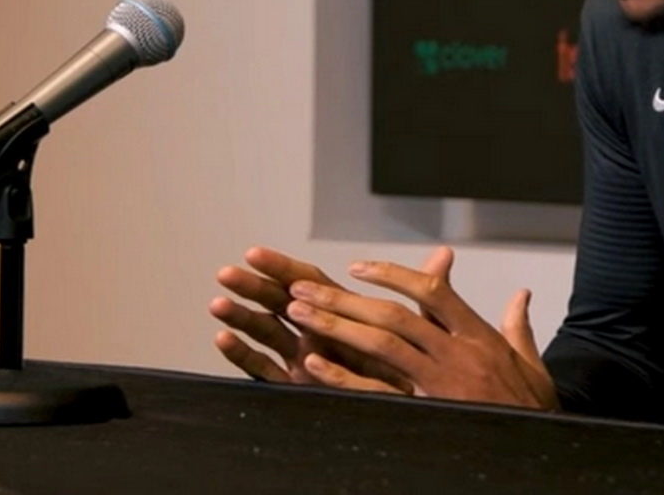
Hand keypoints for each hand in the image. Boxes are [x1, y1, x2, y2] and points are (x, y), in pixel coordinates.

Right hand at [209, 246, 414, 391]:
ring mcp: (305, 361)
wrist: (415, 410)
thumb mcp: (422, 328)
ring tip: (217, 303)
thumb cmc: (414, 366)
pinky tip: (225, 341)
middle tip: (226, 271)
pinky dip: (246, 357)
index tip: (256, 252)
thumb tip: (445, 256)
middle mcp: (317, 335)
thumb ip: (426, 294)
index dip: (282, 268)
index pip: (308, 285)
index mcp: (341, 316)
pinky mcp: (301, 388)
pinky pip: (268, 373)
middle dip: (252, 288)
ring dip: (243, 319)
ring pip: (268, 335)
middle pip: (279, 305)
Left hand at [282, 246, 558, 410]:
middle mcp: (458, 353)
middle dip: (345, 298)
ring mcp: (442, 383)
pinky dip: (344, 377)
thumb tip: (521, 296)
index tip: (358, 268)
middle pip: (395, 315)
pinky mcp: (428, 412)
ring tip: (299, 312)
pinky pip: (378, 392)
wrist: (540, 449)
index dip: (393, 274)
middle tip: (303, 286)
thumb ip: (518, 326)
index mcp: (478, 335)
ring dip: (337, 325)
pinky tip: (313, 365)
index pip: (433, 290)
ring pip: (383, 345)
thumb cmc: (533, 409)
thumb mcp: (531, 364)